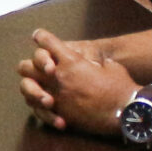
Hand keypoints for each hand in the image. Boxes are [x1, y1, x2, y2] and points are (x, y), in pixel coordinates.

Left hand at [15, 29, 138, 137]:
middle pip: (26, 66)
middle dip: (31, 65)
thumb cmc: (121, 87)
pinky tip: (50, 106)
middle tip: (41, 70)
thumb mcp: (109, 66)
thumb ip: (95, 63)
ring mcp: (55, 96)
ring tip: (41, 90)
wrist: (125, 113)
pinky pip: (38, 110)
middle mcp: (57, 77)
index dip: (42, 37)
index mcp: (71, 61)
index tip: (39, 36)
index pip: (47, 42)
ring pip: (26, 89)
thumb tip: (94, 64)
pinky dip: (41, 108)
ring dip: (31, 88)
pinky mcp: (58, 114)